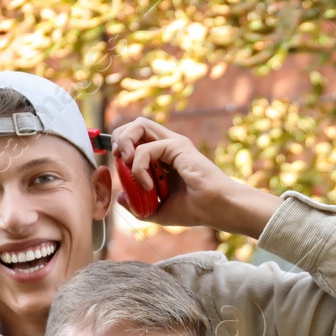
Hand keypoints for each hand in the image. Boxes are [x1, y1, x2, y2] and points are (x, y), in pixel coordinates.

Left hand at [110, 118, 278, 238]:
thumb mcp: (158, 210)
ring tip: (127, 166)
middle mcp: (168, 145)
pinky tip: (149, 186)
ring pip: (138, 125)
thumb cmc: (195, 210)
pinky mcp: (177, 146)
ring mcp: (173, 143)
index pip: (136, 139)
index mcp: (164, 157)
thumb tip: (119, 197)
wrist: (216, 209)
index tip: (119, 170)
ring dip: (125, 144)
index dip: (121, 149)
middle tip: (119, 162)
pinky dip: (139, 168)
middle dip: (119, 139)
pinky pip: (145, 149)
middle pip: (134, 125)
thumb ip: (138, 205)